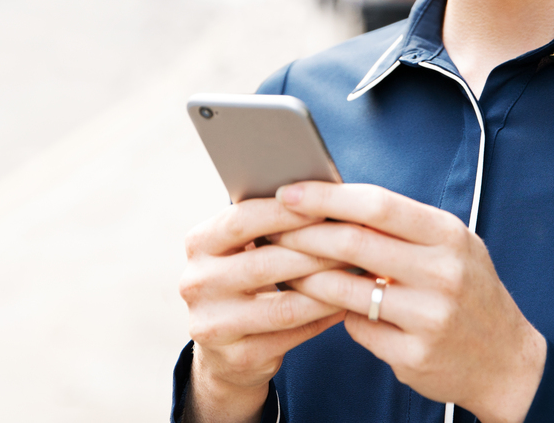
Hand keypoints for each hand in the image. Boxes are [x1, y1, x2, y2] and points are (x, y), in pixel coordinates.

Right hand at [179, 196, 348, 422]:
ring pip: (283, 305)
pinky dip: (323, 318)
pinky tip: (345, 304)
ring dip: (327, 288)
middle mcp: (196, 283)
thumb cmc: (245, 281)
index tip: (326, 205)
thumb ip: (268, 224)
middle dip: (316, 252)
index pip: (242, 220)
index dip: (286, 213)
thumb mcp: (242, 249)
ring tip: (357, 274)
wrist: (223, 351)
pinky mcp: (236, 357)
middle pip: (266, 263)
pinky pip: (292, 335)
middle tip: (355, 242)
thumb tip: (322, 196)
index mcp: (198, 244)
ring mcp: (212, 324)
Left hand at [273, 182, 545, 422]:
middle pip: (354, 243)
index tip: (288, 191)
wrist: (508, 362)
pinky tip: (319, 304)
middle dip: (303, 232)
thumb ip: (401, 225)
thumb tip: (331, 200)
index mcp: (448, 235)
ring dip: (305, 276)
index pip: (377, 204)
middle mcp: (443, 273)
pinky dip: (334, 313)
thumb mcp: (451, 245)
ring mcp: (429, 317)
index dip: (326, 196)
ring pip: (345, 289)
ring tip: (281, 265)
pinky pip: (356, 327)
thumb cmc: (468, 291)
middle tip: (271, 227)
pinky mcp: (414, 356)